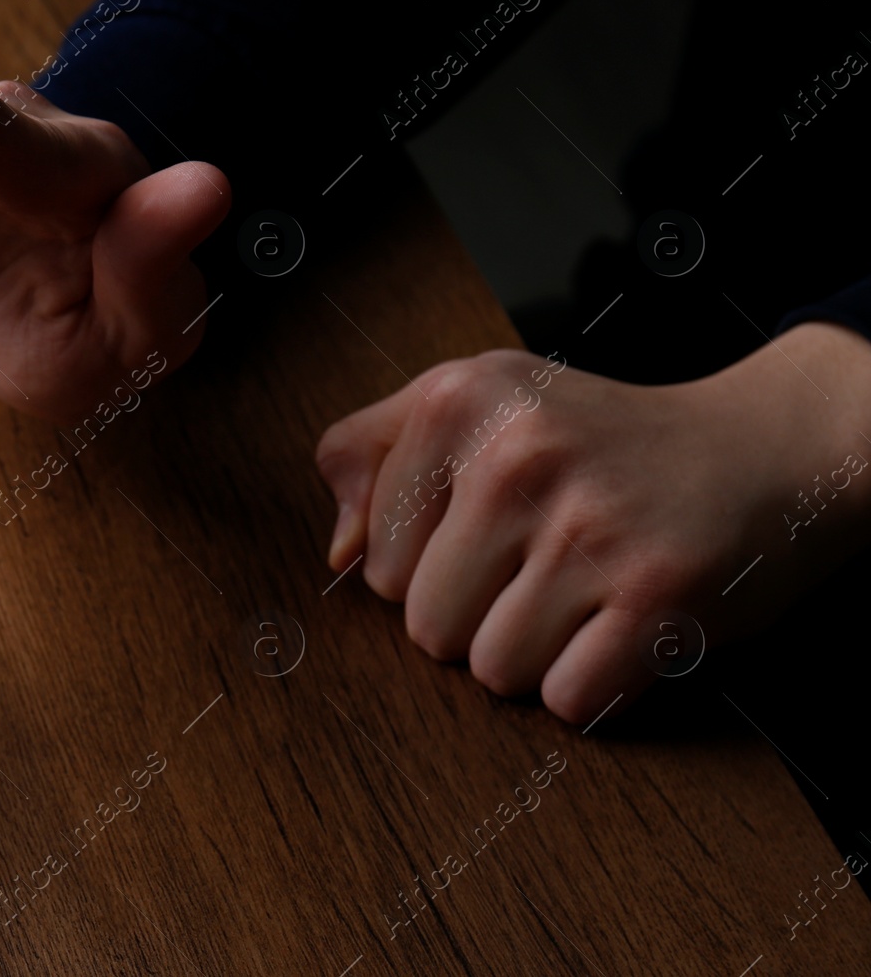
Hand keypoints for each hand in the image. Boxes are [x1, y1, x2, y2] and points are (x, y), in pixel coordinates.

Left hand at [315, 324, 870, 722]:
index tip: (486, 534)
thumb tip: (337, 554)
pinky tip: (618, 627)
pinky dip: (591, 684)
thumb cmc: (599, 440)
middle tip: (539, 571)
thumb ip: (376, 456)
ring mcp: (589, 524)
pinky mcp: (657, 595)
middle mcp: (518, 452)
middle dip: (476, 619)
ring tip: (579, 595)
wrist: (763, 449)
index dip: (427, 568)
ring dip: (533, 656)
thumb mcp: (480, 402)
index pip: (374, 562)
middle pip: (425, 625)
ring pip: (491, 670)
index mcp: (460, 400)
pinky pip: (566, 699)